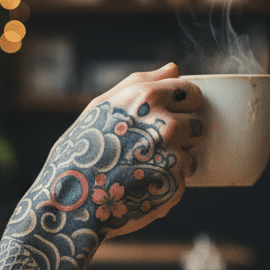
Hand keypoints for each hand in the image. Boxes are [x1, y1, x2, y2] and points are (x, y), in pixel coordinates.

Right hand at [42, 63, 204, 239]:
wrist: (71, 200)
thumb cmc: (81, 149)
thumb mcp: (101, 107)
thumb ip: (141, 83)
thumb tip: (174, 68)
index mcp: (148, 98)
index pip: (191, 92)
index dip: (181, 105)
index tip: (166, 115)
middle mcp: (165, 124)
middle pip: (198, 123)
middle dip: (182, 134)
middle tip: (151, 146)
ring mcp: (173, 157)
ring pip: (192, 154)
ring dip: (176, 160)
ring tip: (143, 167)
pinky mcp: (175, 186)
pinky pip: (182, 180)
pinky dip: (166, 183)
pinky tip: (141, 184)